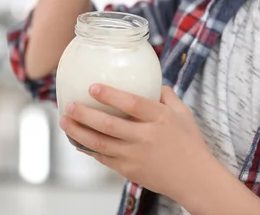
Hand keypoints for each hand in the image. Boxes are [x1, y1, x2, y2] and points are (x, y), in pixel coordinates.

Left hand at [59, 85, 213, 200]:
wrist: (194, 178)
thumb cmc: (189, 143)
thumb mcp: (183, 113)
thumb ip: (166, 95)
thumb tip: (149, 80)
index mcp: (160, 119)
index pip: (132, 104)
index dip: (110, 95)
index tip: (92, 87)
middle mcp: (145, 137)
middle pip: (108, 125)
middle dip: (84, 114)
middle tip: (69, 105)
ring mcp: (135, 156)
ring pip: (100, 143)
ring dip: (78, 131)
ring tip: (64, 121)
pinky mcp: (129, 170)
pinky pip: (103, 158)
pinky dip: (87, 148)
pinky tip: (77, 139)